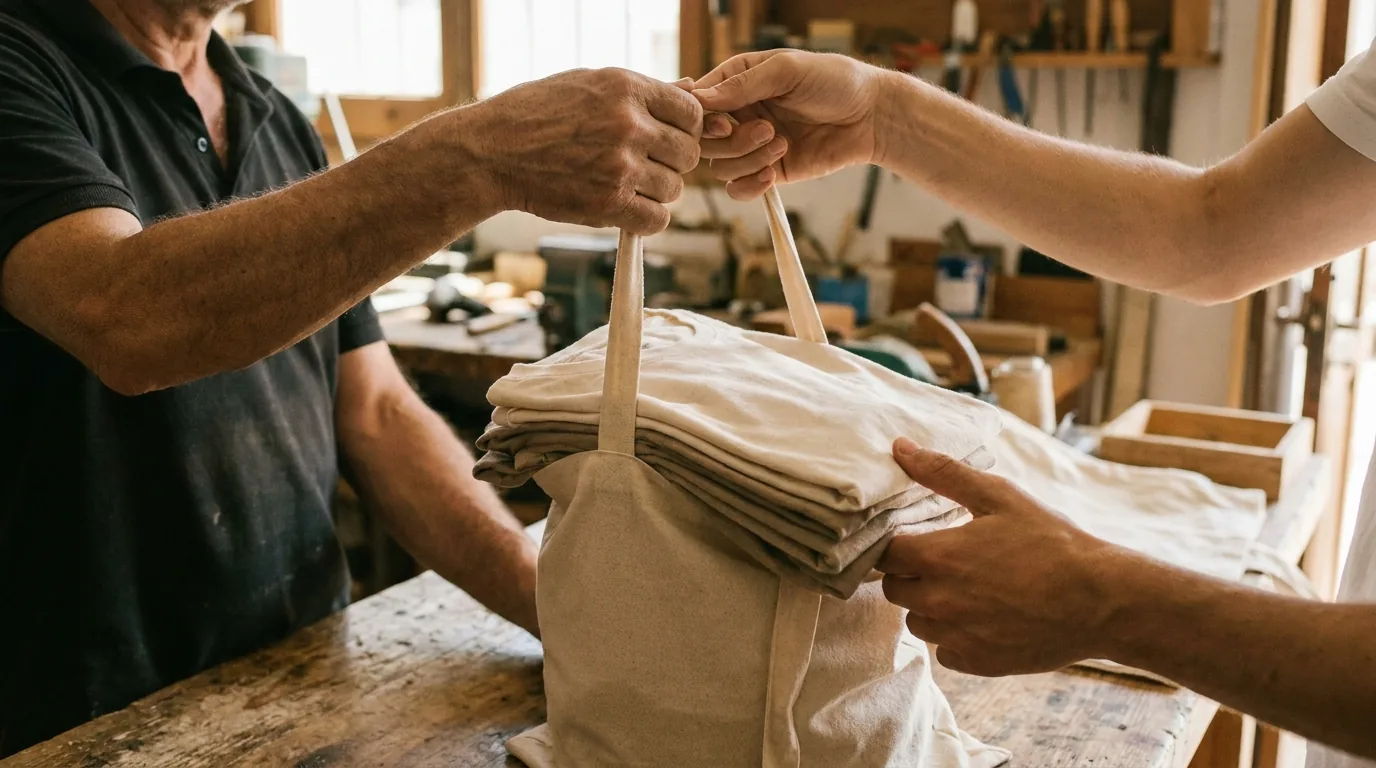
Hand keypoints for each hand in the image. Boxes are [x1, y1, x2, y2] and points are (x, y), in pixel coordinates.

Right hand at [468, 68, 701, 233]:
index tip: (666, 138)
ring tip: (625, 184)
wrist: (491, 151)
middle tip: (644, 164)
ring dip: (656, 192)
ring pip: (674, 189)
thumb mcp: (589, 83)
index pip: (692, 113)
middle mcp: (629, 125)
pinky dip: (645, 219)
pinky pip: (657, 219)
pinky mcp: (608, 203)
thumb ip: (643, 91)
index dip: (685, 129)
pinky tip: (625, 208)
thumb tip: (694, 91)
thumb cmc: (537, 113)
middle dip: (672, 162)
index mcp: (627, 88)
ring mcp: (620, 166)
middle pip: (688, 154)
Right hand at [692, 51, 888, 199]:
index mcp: (737, 81)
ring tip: (782, 143)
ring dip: (748, 159)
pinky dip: (749, 186)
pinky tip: (771, 175)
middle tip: (767, 130)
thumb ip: (743, 84)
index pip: (697, 102)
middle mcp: (739, 114)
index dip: (702, 118)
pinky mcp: (767, 171)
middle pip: (704, 140)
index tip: (725, 122)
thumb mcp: (787, 70)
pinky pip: (737, 189)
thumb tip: (699, 98)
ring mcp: (751, 145)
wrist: (870, 117)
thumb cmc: (834, 81)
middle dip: (731, 141)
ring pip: (720, 167)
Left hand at [878, 437, 1138, 675]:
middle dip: (910, 574)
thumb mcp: (1000, 496)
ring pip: (917, 622)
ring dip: (930, 607)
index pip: (884, 554)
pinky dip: (955, 637)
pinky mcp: (976, 662)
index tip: (913, 539)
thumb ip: (943, 473)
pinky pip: (944, 651)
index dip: (894, 545)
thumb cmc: (1052, 543)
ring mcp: (957, 636)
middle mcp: (939, 601)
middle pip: (894, 589)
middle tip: (944, 562)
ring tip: (967, 589)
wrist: (1100, 600)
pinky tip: (983, 617)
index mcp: (938, 557)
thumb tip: (900, 448)